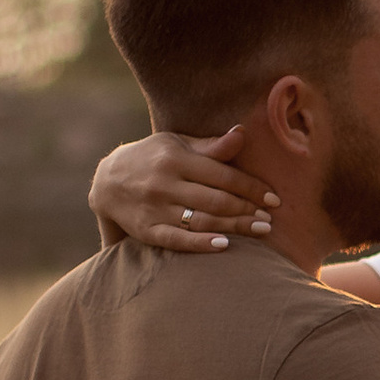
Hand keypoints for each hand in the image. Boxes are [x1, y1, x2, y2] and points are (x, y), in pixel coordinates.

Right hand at [89, 126, 278, 252]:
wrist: (107, 181)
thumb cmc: (153, 158)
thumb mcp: (177, 144)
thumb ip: (211, 146)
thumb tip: (242, 134)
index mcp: (176, 158)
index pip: (223, 175)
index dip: (251, 187)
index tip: (273, 198)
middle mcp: (164, 182)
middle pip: (216, 200)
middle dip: (248, 210)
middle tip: (271, 219)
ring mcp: (155, 207)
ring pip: (202, 220)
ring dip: (235, 227)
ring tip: (261, 231)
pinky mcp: (146, 229)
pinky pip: (177, 239)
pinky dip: (201, 244)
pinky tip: (225, 245)